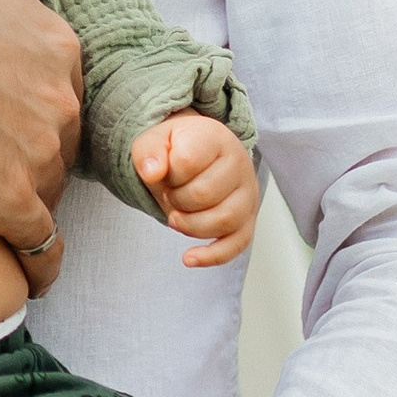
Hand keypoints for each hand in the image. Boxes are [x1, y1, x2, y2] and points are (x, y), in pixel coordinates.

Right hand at [0, 0, 80, 290]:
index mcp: (51, 38)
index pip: (50, 74)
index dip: (20, 86)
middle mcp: (57, 96)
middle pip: (53, 129)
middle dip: (25, 139)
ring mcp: (37, 153)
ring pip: (44, 183)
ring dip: (22, 193)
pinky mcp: (7, 202)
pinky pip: (39, 245)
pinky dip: (38, 261)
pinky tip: (32, 273)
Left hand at [132, 113, 257, 266]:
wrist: (199, 152)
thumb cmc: (177, 148)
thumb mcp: (155, 140)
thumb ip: (148, 152)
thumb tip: (152, 173)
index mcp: (216, 138)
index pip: (187, 161)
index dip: (167, 174)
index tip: (165, 171)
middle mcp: (240, 164)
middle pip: (204, 194)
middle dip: (175, 200)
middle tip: (170, 193)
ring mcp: (248, 194)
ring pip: (223, 220)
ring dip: (189, 225)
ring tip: (175, 215)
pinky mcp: (248, 220)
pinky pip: (237, 244)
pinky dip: (212, 256)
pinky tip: (189, 258)